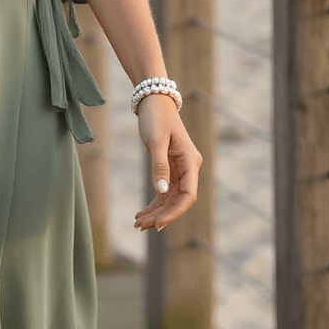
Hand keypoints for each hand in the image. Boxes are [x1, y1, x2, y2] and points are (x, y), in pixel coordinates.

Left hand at [134, 94, 201, 233]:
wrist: (154, 101)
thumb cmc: (156, 118)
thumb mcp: (156, 140)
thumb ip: (159, 165)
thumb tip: (160, 191)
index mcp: (190, 162)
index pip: (188, 195)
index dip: (174, 212)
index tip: (157, 224)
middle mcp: (189, 168)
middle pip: (178, 201)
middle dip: (161, 216)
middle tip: (140, 227)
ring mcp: (180, 170)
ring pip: (170, 199)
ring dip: (156, 213)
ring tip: (137, 224)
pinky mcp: (170, 170)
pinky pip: (164, 192)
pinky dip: (154, 204)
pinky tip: (141, 214)